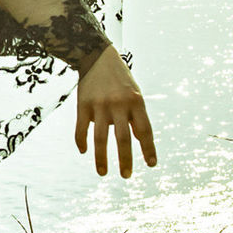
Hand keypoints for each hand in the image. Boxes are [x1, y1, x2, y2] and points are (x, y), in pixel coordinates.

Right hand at [75, 44, 157, 178]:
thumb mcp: (135, 94)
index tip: (151, 165)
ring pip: (101, 137)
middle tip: (127, 175)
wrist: (98, 56)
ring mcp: (100, 105)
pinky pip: (81, 128)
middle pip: (123, 138)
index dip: (148, 149)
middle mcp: (119, 104)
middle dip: (126, 159)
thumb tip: (138, 140)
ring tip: (103, 172)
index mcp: (136, 101)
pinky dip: (82, 142)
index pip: (145, 130)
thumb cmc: (121, 80)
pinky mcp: (82, 104)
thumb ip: (136, 115)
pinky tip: (84, 151)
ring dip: (102, 158)